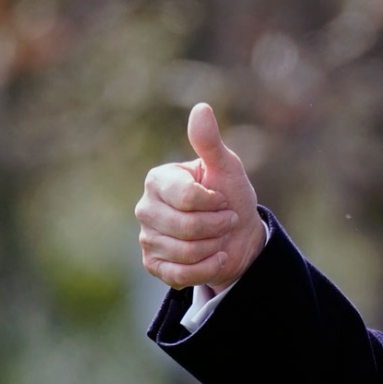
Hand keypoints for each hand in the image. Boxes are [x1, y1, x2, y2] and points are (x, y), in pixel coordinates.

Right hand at [136, 103, 265, 290]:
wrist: (237, 236)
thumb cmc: (229, 196)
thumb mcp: (226, 167)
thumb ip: (210, 142)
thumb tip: (201, 108)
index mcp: (158, 180)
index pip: (188, 198)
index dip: (216, 202)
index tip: (224, 199)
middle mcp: (145, 208)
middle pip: (187, 228)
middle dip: (218, 226)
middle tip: (227, 220)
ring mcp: (147, 238)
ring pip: (186, 252)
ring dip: (215, 247)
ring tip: (219, 238)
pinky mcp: (154, 265)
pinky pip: (180, 275)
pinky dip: (207, 268)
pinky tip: (216, 258)